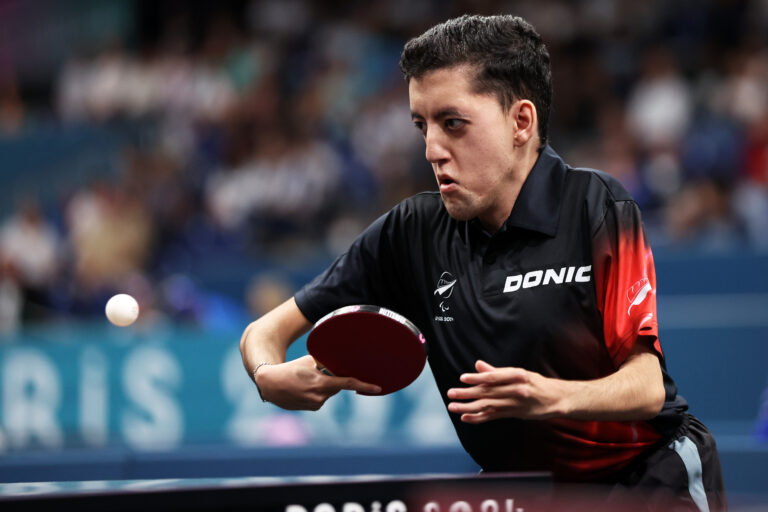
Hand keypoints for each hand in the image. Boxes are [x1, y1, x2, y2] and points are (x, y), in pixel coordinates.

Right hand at [256, 355, 381, 409]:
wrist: (270, 384)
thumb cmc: (291, 369)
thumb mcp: (309, 361)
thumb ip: (326, 364)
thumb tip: (340, 363)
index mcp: (322, 384)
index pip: (348, 383)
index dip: (365, 385)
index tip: (378, 388)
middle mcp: (320, 397)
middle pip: (337, 386)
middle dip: (332, 379)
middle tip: (317, 372)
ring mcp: (316, 404)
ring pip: (329, 392)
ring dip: (324, 385)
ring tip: (305, 380)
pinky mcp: (312, 408)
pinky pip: (322, 398)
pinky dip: (317, 391)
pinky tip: (303, 388)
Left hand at [446, 360, 565, 422]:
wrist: (558, 398)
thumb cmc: (536, 383)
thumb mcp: (519, 373)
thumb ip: (497, 371)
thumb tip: (478, 365)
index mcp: (517, 375)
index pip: (494, 378)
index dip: (477, 378)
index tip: (462, 378)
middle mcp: (516, 390)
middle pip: (488, 392)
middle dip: (467, 393)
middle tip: (451, 394)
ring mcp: (515, 404)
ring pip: (488, 406)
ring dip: (468, 407)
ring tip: (453, 407)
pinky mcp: (515, 414)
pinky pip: (494, 416)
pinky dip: (479, 418)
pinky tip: (466, 418)